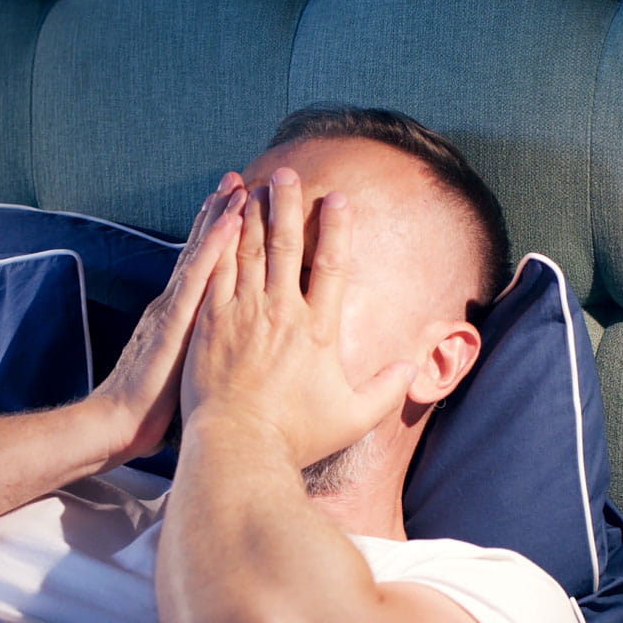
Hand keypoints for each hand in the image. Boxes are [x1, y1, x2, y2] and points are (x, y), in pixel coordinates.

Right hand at [89, 172, 246, 460]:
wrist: (114, 425)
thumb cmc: (148, 413)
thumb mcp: (180, 376)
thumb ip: (195, 356)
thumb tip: (220, 354)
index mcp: (178, 317)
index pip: (203, 269)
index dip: (216, 236)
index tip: (236, 206)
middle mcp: (175, 305)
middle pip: (201, 251)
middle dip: (218, 214)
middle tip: (238, 179)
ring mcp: (173, 309)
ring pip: (201, 254)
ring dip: (218, 218)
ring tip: (235, 186)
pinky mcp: (173, 321)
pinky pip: (199, 277)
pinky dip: (214, 246)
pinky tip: (229, 222)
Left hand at [179, 165, 414, 469]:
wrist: (238, 449)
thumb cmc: (295, 438)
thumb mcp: (353, 418)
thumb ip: (385, 389)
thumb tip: (412, 367)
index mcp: (319, 330)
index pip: (332, 266)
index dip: (337, 228)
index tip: (338, 198)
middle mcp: (282, 313)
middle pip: (287, 245)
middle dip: (289, 205)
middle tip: (289, 173)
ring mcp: (244, 314)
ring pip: (250, 251)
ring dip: (255, 214)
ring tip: (257, 184)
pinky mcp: (211, 322)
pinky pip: (217, 270)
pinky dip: (221, 240)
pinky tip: (222, 219)